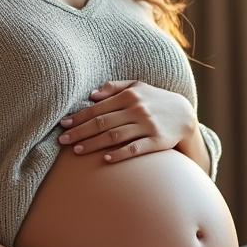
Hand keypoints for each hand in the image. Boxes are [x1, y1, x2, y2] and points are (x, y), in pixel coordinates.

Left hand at [57, 80, 196, 163]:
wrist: (184, 115)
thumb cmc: (155, 101)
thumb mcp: (138, 87)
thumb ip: (114, 87)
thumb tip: (91, 95)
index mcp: (130, 95)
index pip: (98, 108)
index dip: (79, 117)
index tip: (63, 125)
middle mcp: (137, 110)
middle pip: (102, 123)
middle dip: (80, 132)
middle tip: (62, 140)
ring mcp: (147, 126)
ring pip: (114, 136)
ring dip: (93, 144)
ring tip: (76, 151)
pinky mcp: (157, 141)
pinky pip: (135, 149)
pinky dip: (119, 154)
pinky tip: (105, 159)